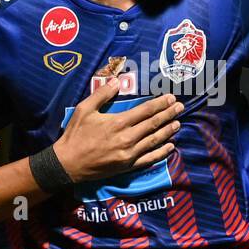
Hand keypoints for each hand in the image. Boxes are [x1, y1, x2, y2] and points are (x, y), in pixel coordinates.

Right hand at [54, 79, 182, 181]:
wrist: (68, 163)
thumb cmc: (75, 134)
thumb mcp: (84, 109)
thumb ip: (101, 95)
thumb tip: (117, 81)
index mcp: (118, 122)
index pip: (146, 111)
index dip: (160, 104)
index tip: (171, 97)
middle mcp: (127, 138)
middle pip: (154, 124)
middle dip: (168, 114)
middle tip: (180, 107)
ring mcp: (129, 154)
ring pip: (154, 140)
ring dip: (168, 131)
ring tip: (178, 123)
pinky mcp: (128, 166)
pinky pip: (149, 159)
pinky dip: (161, 152)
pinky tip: (170, 146)